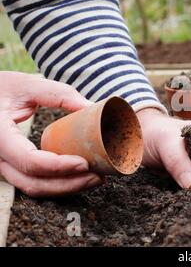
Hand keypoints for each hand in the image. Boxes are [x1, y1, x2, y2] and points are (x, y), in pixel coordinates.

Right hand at [0, 72, 102, 196]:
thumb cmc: (1, 88)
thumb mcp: (27, 85)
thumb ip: (60, 94)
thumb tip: (93, 108)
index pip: (29, 161)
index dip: (59, 166)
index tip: (85, 163)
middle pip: (33, 183)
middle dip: (69, 184)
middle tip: (98, 176)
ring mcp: (2, 164)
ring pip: (33, 188)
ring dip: (65, 188)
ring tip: (94, 178)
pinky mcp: (11, 166)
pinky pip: (33, 182)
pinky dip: (57, 184)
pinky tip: (78, 176)